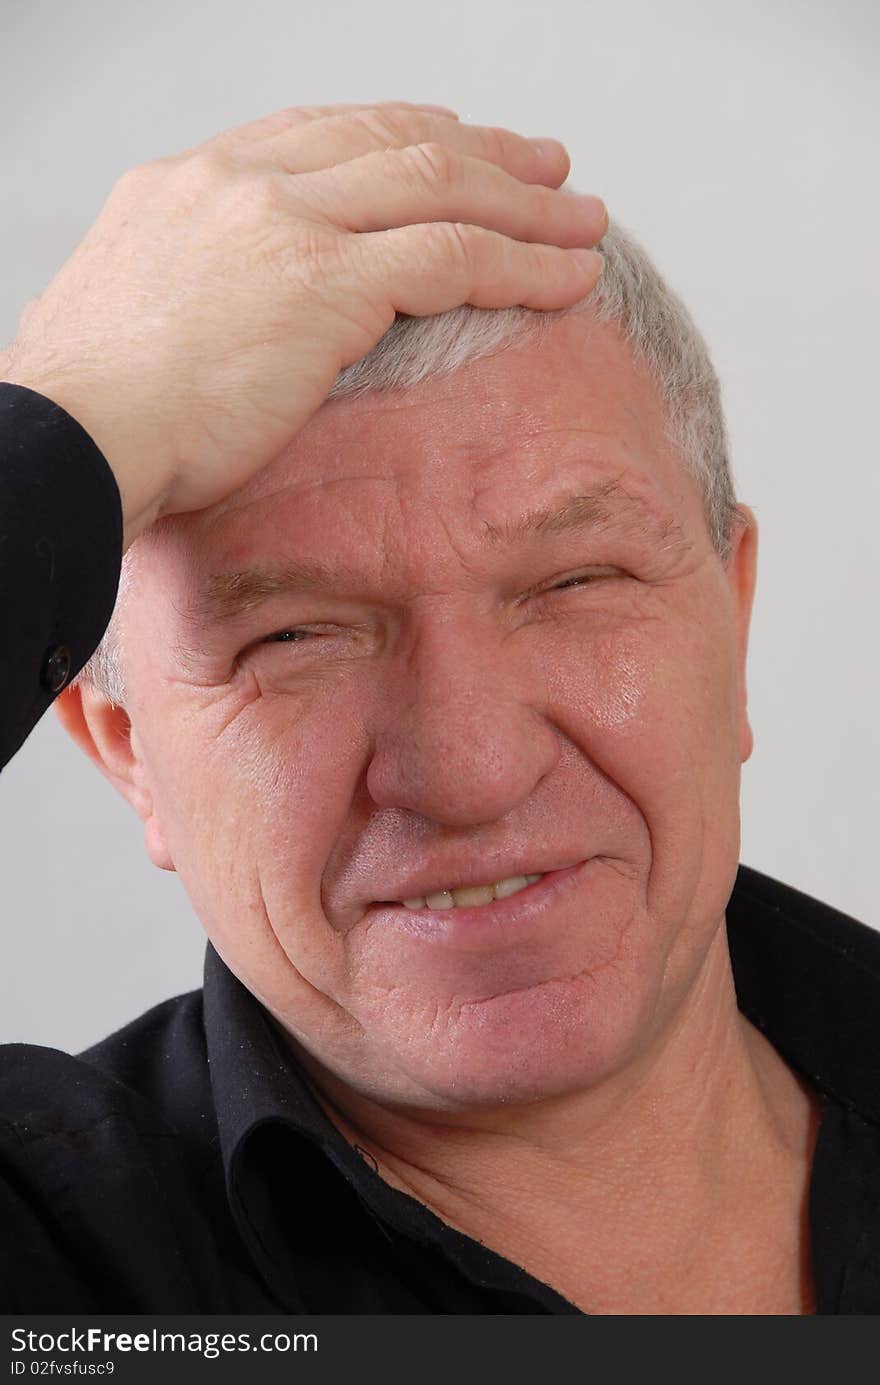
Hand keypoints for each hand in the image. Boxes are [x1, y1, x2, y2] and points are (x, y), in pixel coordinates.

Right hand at [1, 101, 605, 548]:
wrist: (72, 433)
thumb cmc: (89, 406)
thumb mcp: (129, 311)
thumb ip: (186, 289)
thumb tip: (209, 324)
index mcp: (196, 181)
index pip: (325, 134)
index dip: (407, 138)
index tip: (457, 150)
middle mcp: (245, 182)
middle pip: (396, 143)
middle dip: (485, 153)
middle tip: (546, 168)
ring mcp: (287, 223)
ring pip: (440, 188)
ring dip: (526, 205)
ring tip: (583, 220)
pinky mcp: (325, 284)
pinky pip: (454, 257)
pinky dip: (523, 264)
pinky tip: (570, 276)